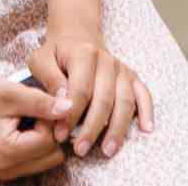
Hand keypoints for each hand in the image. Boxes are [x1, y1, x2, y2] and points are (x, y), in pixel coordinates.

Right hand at [0, 75, 70, 181]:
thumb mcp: (12, 93)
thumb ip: (42, 102)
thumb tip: (71, 108)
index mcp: (7, 153)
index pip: (51, 139)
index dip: (50, 117)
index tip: (38, 101)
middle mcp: (6, 170)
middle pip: (54, 155)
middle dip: (52, 130)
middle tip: (35, 110)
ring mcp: (6, 173)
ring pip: (48, 159)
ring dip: (46, 137)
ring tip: (29, 116)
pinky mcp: (6, 169)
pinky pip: (36, 160)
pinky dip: (37, 143)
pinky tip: (25, 124)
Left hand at [28, 33, 154, 157]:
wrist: (76, 36)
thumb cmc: (55, 54)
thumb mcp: (41, 60)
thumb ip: (50, 80)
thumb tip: (63, 104)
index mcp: (84, 52)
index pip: (81, 89)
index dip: (71, 115)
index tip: (60, 135)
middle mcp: (106, 59)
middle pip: (104, 98)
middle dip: (93, 127)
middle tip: (80, 150)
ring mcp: (121, 68)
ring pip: (125, 100)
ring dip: (117, 127)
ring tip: (107, 151)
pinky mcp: (131, 76)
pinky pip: (143, 93)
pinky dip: (146, 111)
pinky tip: (146, 129)